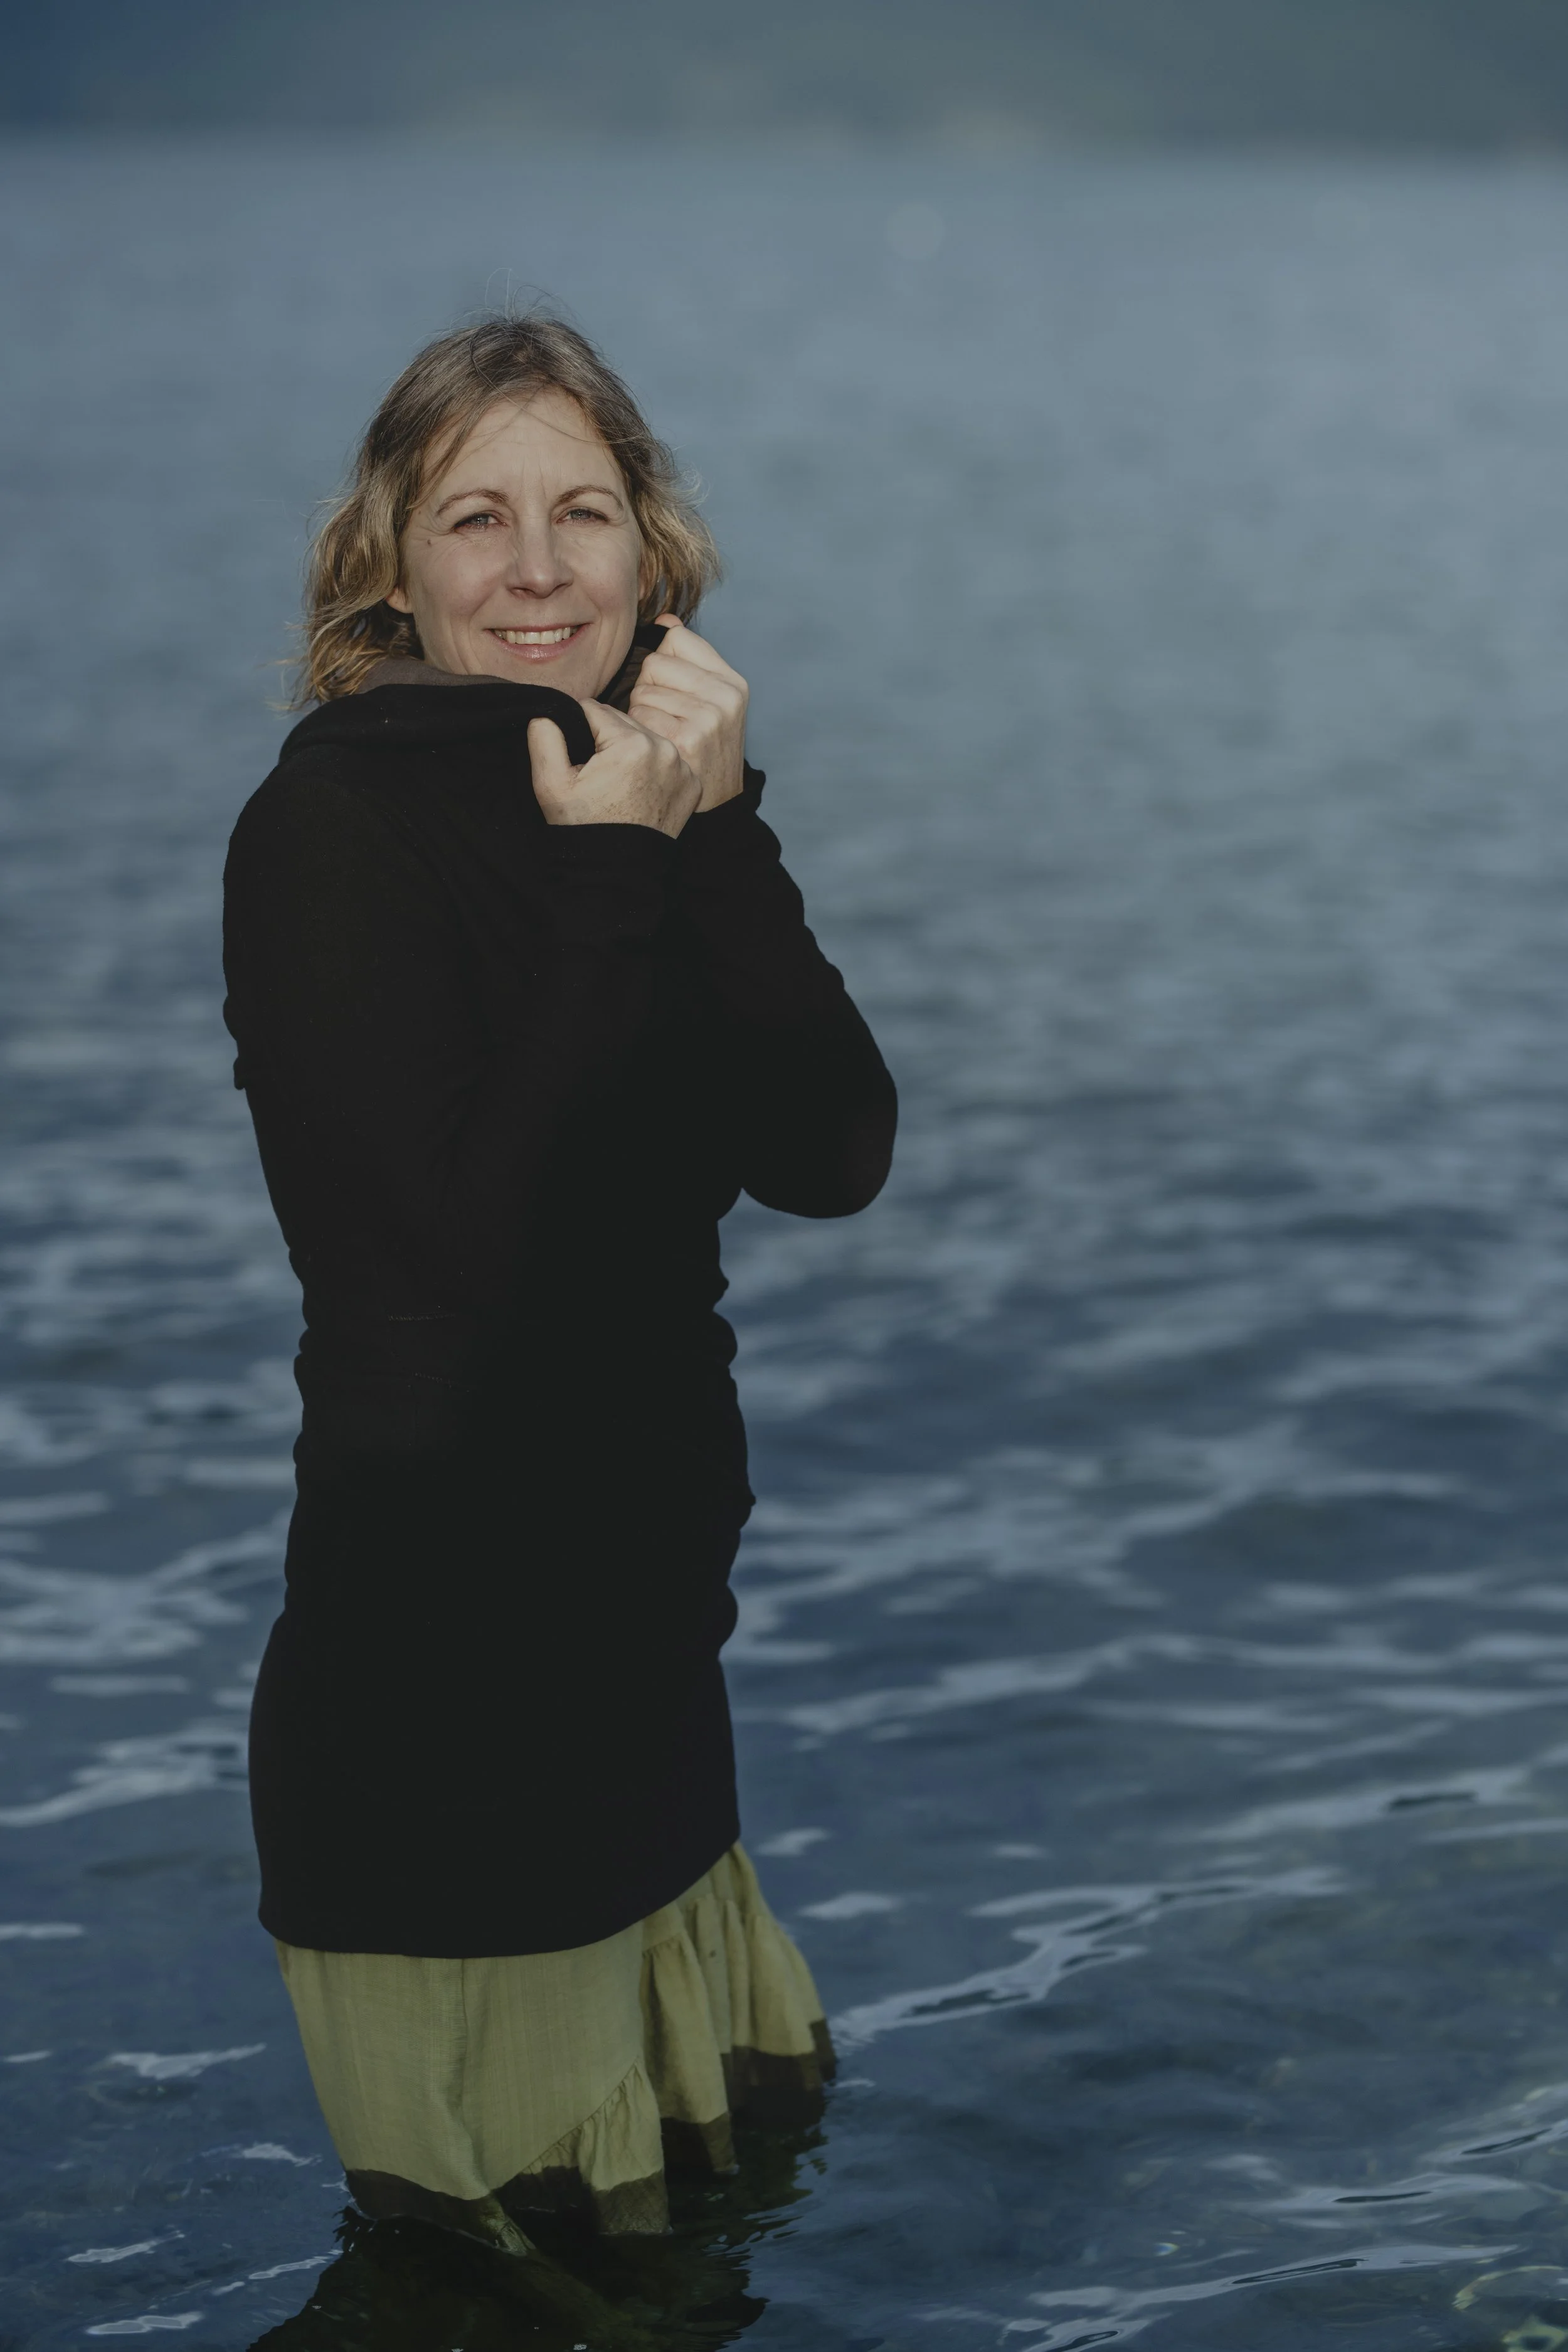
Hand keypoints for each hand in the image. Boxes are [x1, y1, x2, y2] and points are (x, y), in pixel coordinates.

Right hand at [527, 701, 699, 838]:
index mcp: (630, 744)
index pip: (594, 709)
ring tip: (616, 781)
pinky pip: (666, 759)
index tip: (576, 754)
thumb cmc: (582, 827)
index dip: (577, 727)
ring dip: (629, 750)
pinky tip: (638, 788)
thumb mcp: (550, 783)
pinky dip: (652, 768)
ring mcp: (683, 767)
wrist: (615, 871)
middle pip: (623, 721)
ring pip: (645, 737)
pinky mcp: (692, 783)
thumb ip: (545, 736)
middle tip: (595, 771)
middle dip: (605, 739)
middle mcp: (664, 749)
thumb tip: (548, 710)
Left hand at [627, 614, 748, 813]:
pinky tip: (655, 747)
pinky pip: (639, 717)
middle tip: (664, 717)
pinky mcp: (687, 739)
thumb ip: (689, 660)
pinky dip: (637, 731)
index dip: (662, 660)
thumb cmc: (704, 748)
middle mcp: (725, 697)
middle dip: (648, 687)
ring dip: (640, 713)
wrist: (716, 805)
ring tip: (662, 734)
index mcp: (732, 682)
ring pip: (643, 691)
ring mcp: (708, 719)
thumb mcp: (711, 701)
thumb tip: (664, 620)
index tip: (669, 686)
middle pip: (655, 663)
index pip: (677, 638)